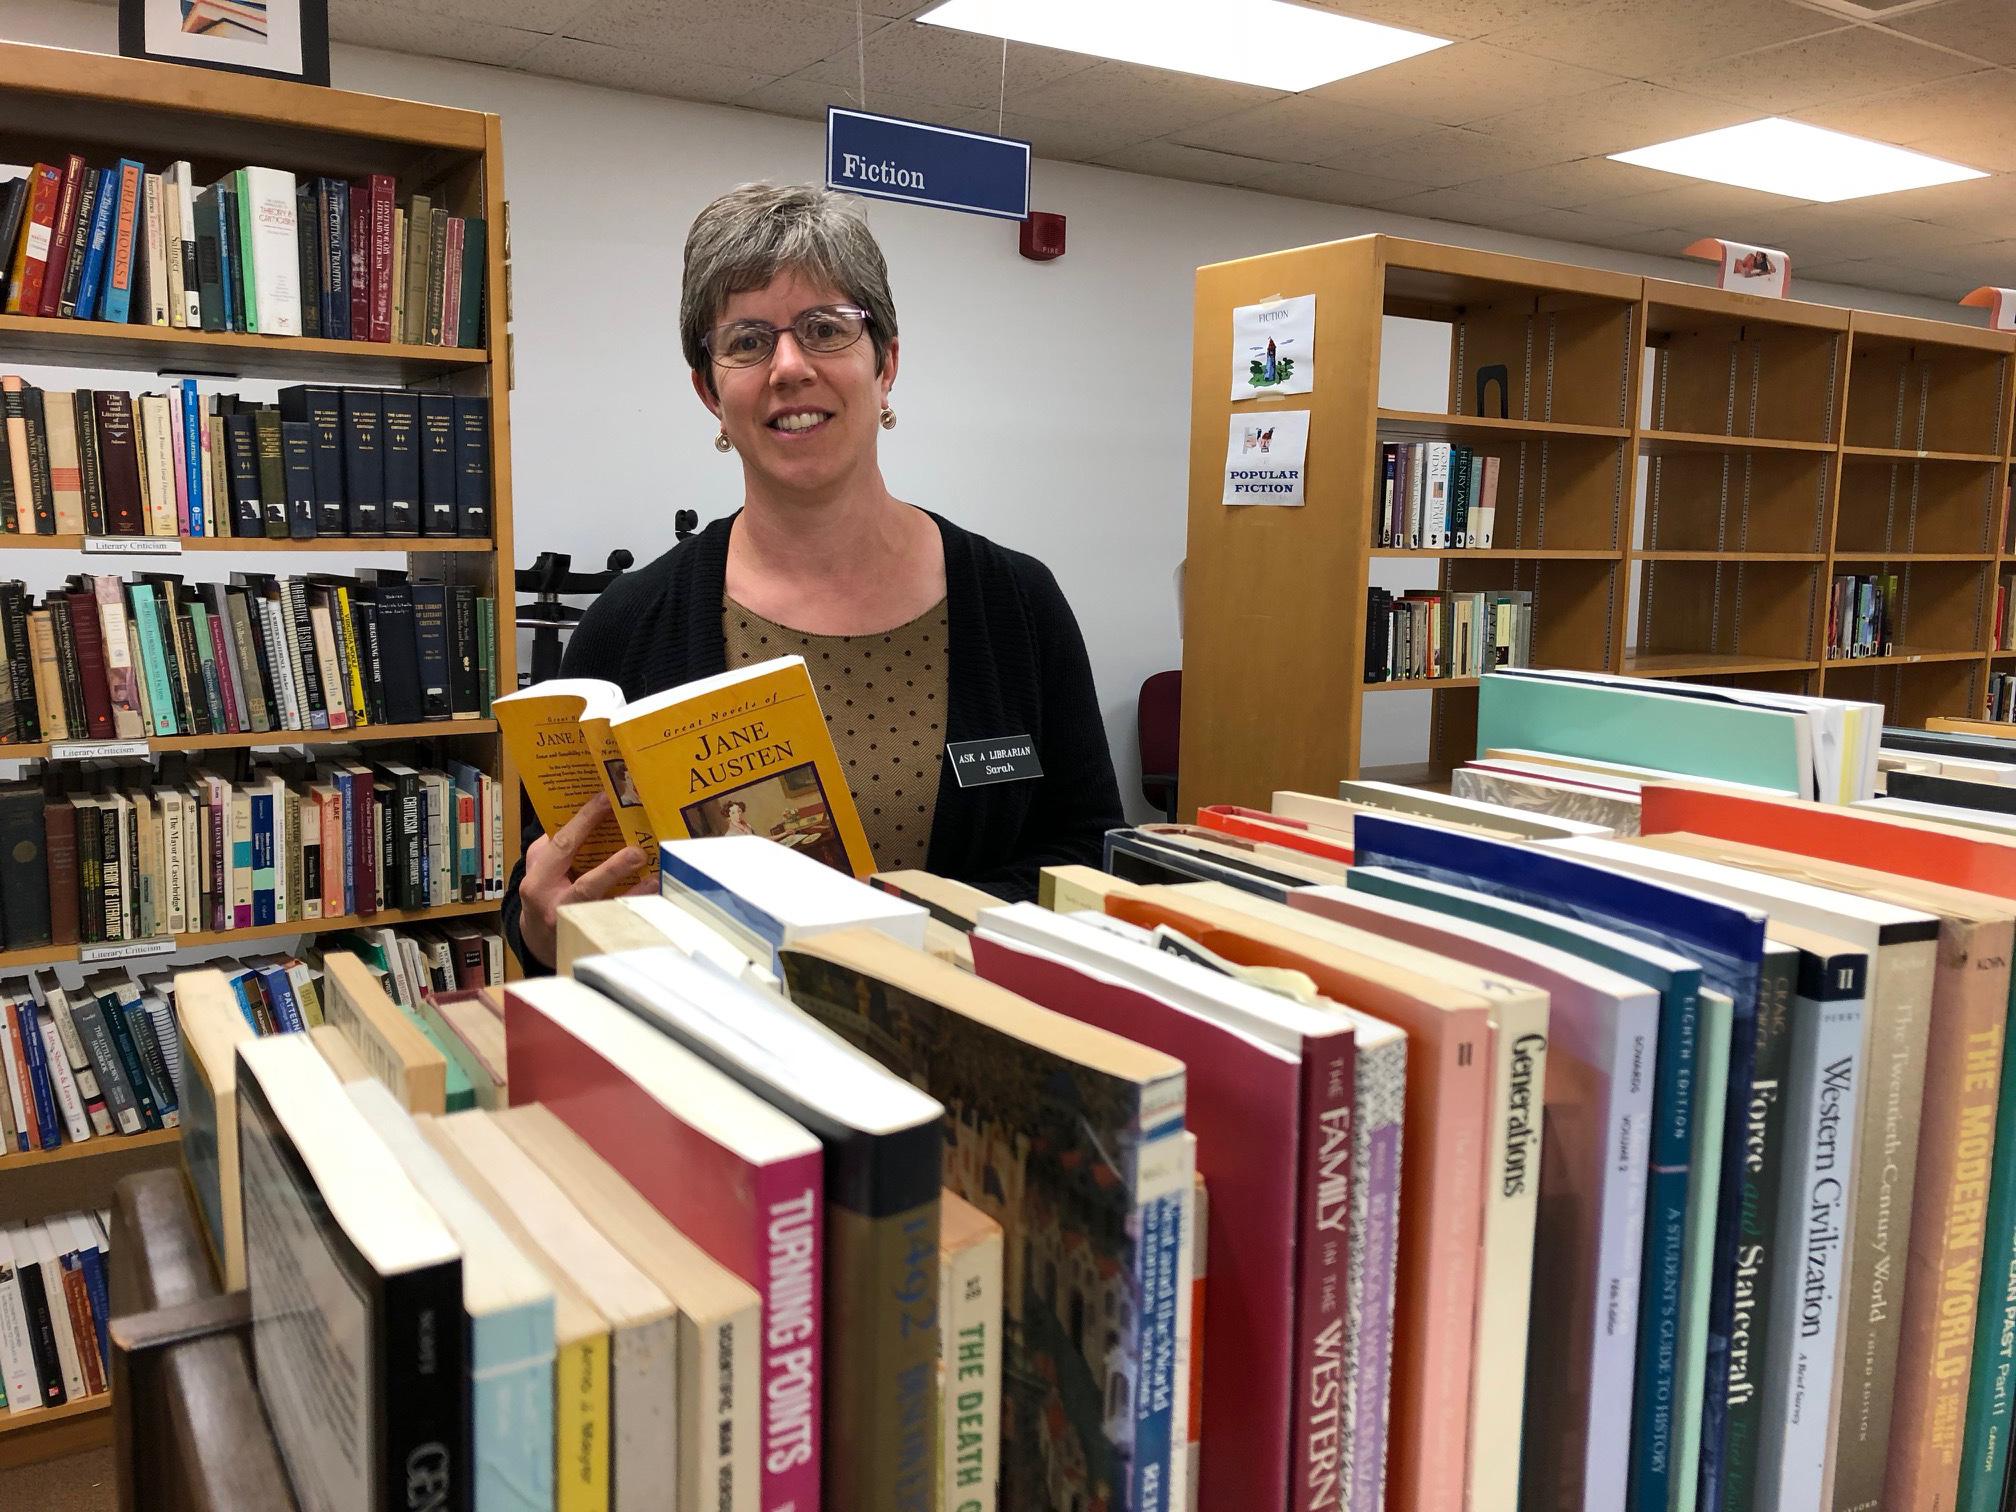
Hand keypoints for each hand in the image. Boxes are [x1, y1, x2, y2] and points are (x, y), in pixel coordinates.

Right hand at [518, 794, 652, 967]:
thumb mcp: (537, 868)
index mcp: (538, 881)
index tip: (606, 799)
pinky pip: (619, 923)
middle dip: (612, 869)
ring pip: (607, 910)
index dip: (584, 822)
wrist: (540, 940)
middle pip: (585, 887)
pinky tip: (655, 897)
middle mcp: (556, 905)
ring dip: (634, 894)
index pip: (563, 847)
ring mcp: (576, 925)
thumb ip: (551, 844)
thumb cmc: (543, 894)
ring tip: (654, 878)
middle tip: (637, 852)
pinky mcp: (594, 938)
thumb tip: (580, 814)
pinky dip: (637, 909)